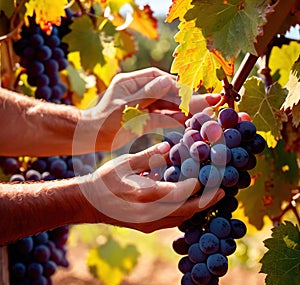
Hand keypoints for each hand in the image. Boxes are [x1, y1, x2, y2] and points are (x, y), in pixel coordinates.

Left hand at [74, 68, 220, 151]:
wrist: (91, 136)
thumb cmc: (103, 122)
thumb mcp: (124, 108)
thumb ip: (147, 95)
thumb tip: (168, 82)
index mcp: (132, 82)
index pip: (162, 81)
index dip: (180, 89)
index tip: (197, 95)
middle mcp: (140, 89)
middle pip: (168, 92)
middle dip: (188, 98)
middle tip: (212, 101)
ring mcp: (143, 102)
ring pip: (167, 104)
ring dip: (184, 108)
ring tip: (206, 110)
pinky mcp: (144, 115)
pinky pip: (162, 115)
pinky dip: (174, 117)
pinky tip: (188, 119)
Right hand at [79, 142, 224, 232]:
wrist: (88, 203)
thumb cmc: (105, 180)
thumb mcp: (125, 163)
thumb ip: (149, 156)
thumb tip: (169, 148)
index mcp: (144, 194)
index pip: (181, 193)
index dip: (200, 187)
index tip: (214, 179)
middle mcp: (149, 213)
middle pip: (187, 210)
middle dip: (207, 202)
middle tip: (223, 193)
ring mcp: (148, 223)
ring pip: (181, 219)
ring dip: (197, 209)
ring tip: (210, 198)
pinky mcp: (146, 227)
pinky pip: (172, 222)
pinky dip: (185, 213)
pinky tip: (190, 204)